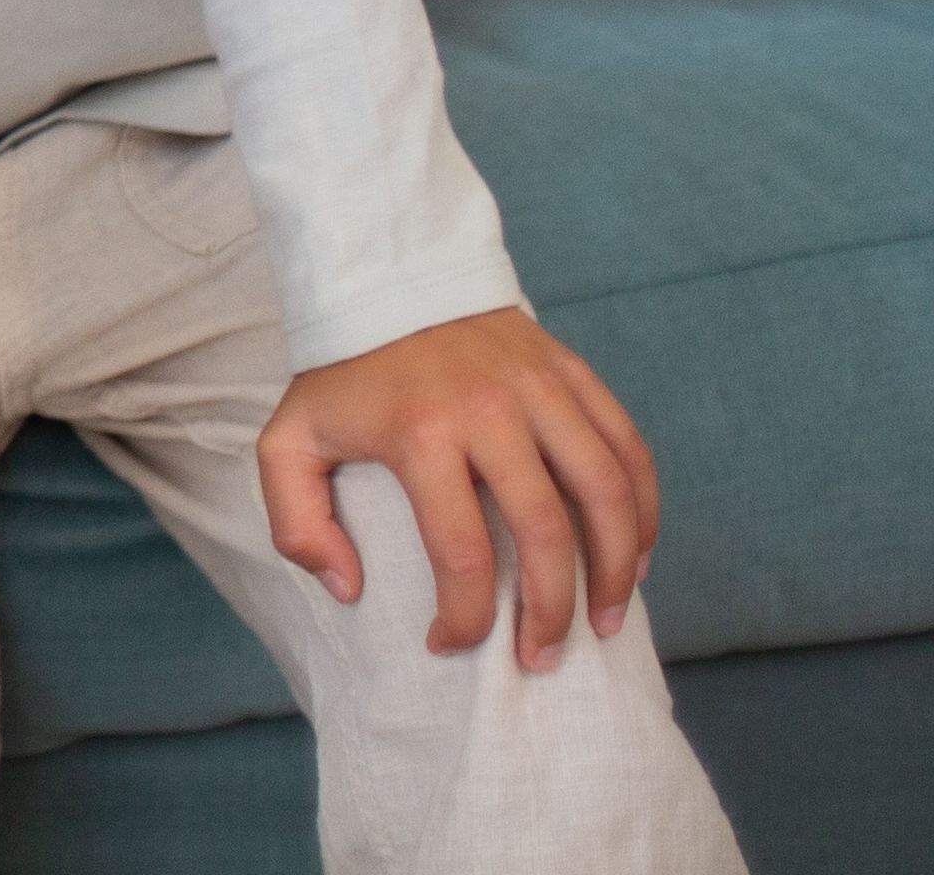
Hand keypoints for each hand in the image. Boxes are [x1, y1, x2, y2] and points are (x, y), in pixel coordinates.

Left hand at [257, 306, 662, 669]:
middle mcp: (489, 410)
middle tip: (542, 658)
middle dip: (552, 612)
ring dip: (619, 567)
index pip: (459, 551)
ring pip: (606, 492)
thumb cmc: (342, 370)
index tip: (449, 644)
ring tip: (607, 620)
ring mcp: (540, 387)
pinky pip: (627, 447)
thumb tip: (348, 589)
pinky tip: (638, 553)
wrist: (387, 274)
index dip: (464, 617)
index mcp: (420, 432)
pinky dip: (643, 507)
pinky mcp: (572, 370)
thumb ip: (297, 521)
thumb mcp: (290, 439)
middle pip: (546, 532)